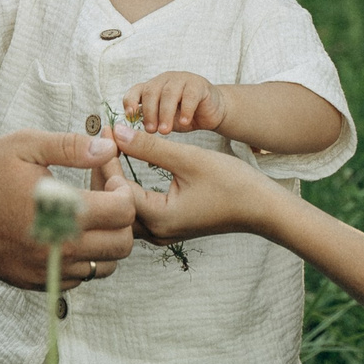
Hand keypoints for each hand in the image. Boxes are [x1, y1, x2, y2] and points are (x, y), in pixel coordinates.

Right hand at [0, 130, 136, 288]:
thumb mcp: (25, 145)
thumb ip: (71, 147)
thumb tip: (109, 148)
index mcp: (61, 212)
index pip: (123, 212)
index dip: (123, 190)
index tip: (108, 179)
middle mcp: (57, 248)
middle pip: (122, 245)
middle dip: (121, 219)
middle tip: (101, 197)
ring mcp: (45, 270)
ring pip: (103, 267)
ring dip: (104, 242)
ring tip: (84, 216)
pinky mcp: (32, 282)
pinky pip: (76, 279)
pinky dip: (80, 259)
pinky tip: (63, 234)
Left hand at [105, 123, 278, 245]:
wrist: (263, 209)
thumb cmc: (233, 185)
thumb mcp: (189, 159)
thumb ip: (150, 147)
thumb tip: (117, 132)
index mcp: (158, 218)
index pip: (116, 189)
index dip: (106, 157)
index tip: (104, 130)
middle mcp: (155, 232)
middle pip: (113, 204)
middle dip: (104, 172)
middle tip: (100, 140)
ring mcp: (161, 233)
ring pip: (123, 209)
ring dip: (114, 181)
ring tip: (108, 152)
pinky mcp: (168, 228)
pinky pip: (136, 211)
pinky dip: (126, 190)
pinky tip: (123, 169)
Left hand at [122, 71, 227, 136]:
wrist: (210, 113)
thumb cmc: (184, 117)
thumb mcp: (164, 121)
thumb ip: (151, 122)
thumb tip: (133, 131)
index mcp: (152, 88)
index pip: (136, 90)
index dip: (130, 101)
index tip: (130, 116)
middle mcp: (164, 81)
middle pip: (151, 91)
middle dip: (149, 112)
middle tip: (151, 131)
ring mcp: (181, 79)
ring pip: (169, 93)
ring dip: (165, 113)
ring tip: (165, 131)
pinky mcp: (198, 84)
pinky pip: (189, 95)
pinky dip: (185, 110)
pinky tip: (184, 122)